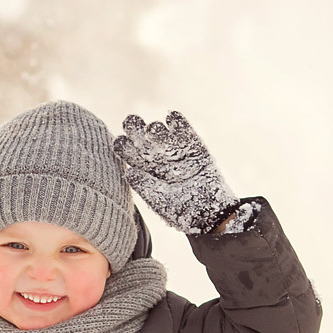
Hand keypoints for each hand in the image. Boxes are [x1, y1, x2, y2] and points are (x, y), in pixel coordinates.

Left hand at [114, 111, 237, 236]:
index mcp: (144, 170)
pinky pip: (184, 130)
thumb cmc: (182, 212)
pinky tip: (172, 118)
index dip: (123, 145)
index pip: (129, 154)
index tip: (120, 141)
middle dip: (135, 128)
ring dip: (155, 128)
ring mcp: (175, 151)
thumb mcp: (161, 202)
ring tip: (153, 130)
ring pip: (160, 132)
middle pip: (141, 138)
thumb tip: (129, 172)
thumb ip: (146, 187)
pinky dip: (177, 122)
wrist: (212, 214)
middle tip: (131, 122)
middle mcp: (157, 158)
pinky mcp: (194, 147)